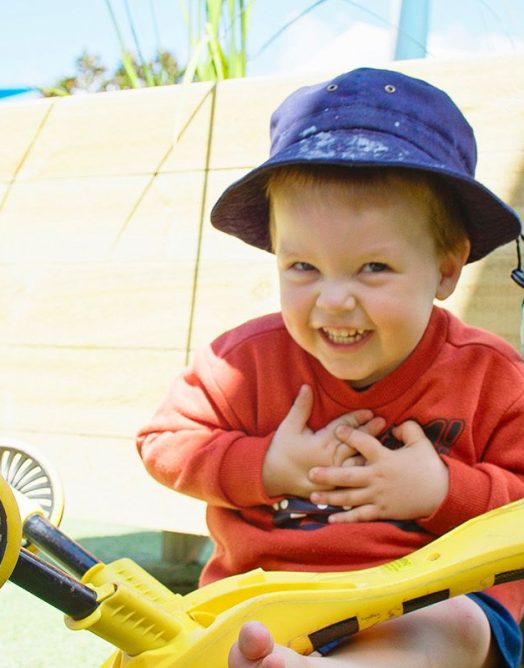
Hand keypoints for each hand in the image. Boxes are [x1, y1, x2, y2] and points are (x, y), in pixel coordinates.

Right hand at [262, 385, 383, 497]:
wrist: (271, 476)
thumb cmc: (281, 449)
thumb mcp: (289, 426)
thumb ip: (301, 407)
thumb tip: (307, 386)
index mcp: (320, 443)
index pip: (342, 427)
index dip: (356, 418)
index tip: (369, 411)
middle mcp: (329, 458)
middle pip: (353, 443)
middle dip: (369, 431)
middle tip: (383, 422)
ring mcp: (332, 474)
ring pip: (356, 461)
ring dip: (369, 451)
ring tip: (384, 444)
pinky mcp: (333, 487)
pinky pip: (352, 480)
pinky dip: (363, 472)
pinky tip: (374, 468)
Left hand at [309, 420, 448, 521]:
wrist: (443, 494)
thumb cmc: (430, 466)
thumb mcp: (421, 442)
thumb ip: (407, 429)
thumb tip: (393, 425)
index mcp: (385, 458)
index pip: (364, 444)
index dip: (350, 435)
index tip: (337, 430)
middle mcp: (378, 478)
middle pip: (348, 476)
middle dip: (328, 475)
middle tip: (310, 473)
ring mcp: (378, 496)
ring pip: (350, 498)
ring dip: (330, 497)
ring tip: (312, 496)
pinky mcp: (382, 510)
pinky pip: (361, 516)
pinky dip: (345, 518)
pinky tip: (330, 519)